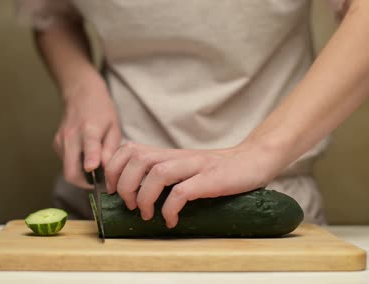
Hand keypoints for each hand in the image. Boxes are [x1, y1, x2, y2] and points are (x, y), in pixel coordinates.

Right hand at [53, 73, 120, 188]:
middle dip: (84, 183)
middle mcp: (71, 136)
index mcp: (90, 128)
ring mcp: (61, 140)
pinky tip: (85, 156)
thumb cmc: (102, 111)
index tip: (92, 169)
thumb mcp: (114, 127)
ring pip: (67, 169)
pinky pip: (65, 162)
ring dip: (80, 175)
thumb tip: (106, 169)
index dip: (90, 159)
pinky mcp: (56, 144)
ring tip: (94, 168)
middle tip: (99, 183)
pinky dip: (76, 165)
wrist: (80, 94)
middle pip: (71, 170)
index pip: (89, 146)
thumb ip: (110, 149)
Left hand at [105, 142, 281, 227]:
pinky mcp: (211, 179)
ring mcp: (195, 166)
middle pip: (138, 158)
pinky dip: (171, 208)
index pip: (130, 148)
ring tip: (148, 214)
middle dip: (125, 185)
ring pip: (156, 172)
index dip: (114, 168)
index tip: (114, 190)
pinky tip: (172, 220)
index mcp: (169, 153)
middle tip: (131, 205)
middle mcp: (179, 156)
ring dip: (145, 197)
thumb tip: (136, 192)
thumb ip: (165, 173)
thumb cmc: (219, 170)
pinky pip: (183, 192)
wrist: (254, 160)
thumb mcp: (186, 167)